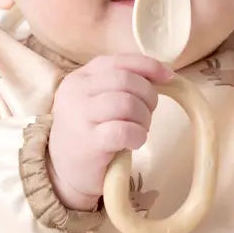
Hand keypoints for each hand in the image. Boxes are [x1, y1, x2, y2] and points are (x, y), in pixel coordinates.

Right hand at [48, 54, 172, 211]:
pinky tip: (133, 143)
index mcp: (80, 77)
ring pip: (128, 104)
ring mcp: (80, 116)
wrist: (65, 171)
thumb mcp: (98, 100)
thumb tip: (163, 73)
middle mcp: (76, 91)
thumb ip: (122, 83)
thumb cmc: (89, 132)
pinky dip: (138, 136)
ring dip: (144, 118)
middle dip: (148, 97)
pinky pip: (125, 131)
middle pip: (127, 80)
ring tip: (139, 130)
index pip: (119, 61)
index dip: (148, 66)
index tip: (167, 77)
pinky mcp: (88, 142)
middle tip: (147, 115)